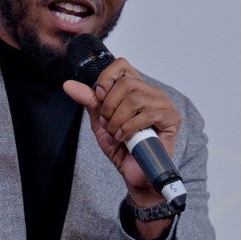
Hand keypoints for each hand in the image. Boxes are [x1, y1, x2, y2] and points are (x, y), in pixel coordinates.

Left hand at [64, 57, 180, 235]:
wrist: (134, 174)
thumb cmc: (122, 148)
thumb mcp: (101, 121)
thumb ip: (90, 101)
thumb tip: (68, 85)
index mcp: (136, 89)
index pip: (122, 66)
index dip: (107, 78)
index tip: (100, 98)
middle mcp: (151, 93)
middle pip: (126, 83)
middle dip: (110, 107)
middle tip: (108, 125)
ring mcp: (163, 105)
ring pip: (135, 98)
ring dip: (118, 120)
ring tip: (117, 134)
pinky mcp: (171, 119)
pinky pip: (147, 115)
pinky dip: (130, 128)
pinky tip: (125, 138)